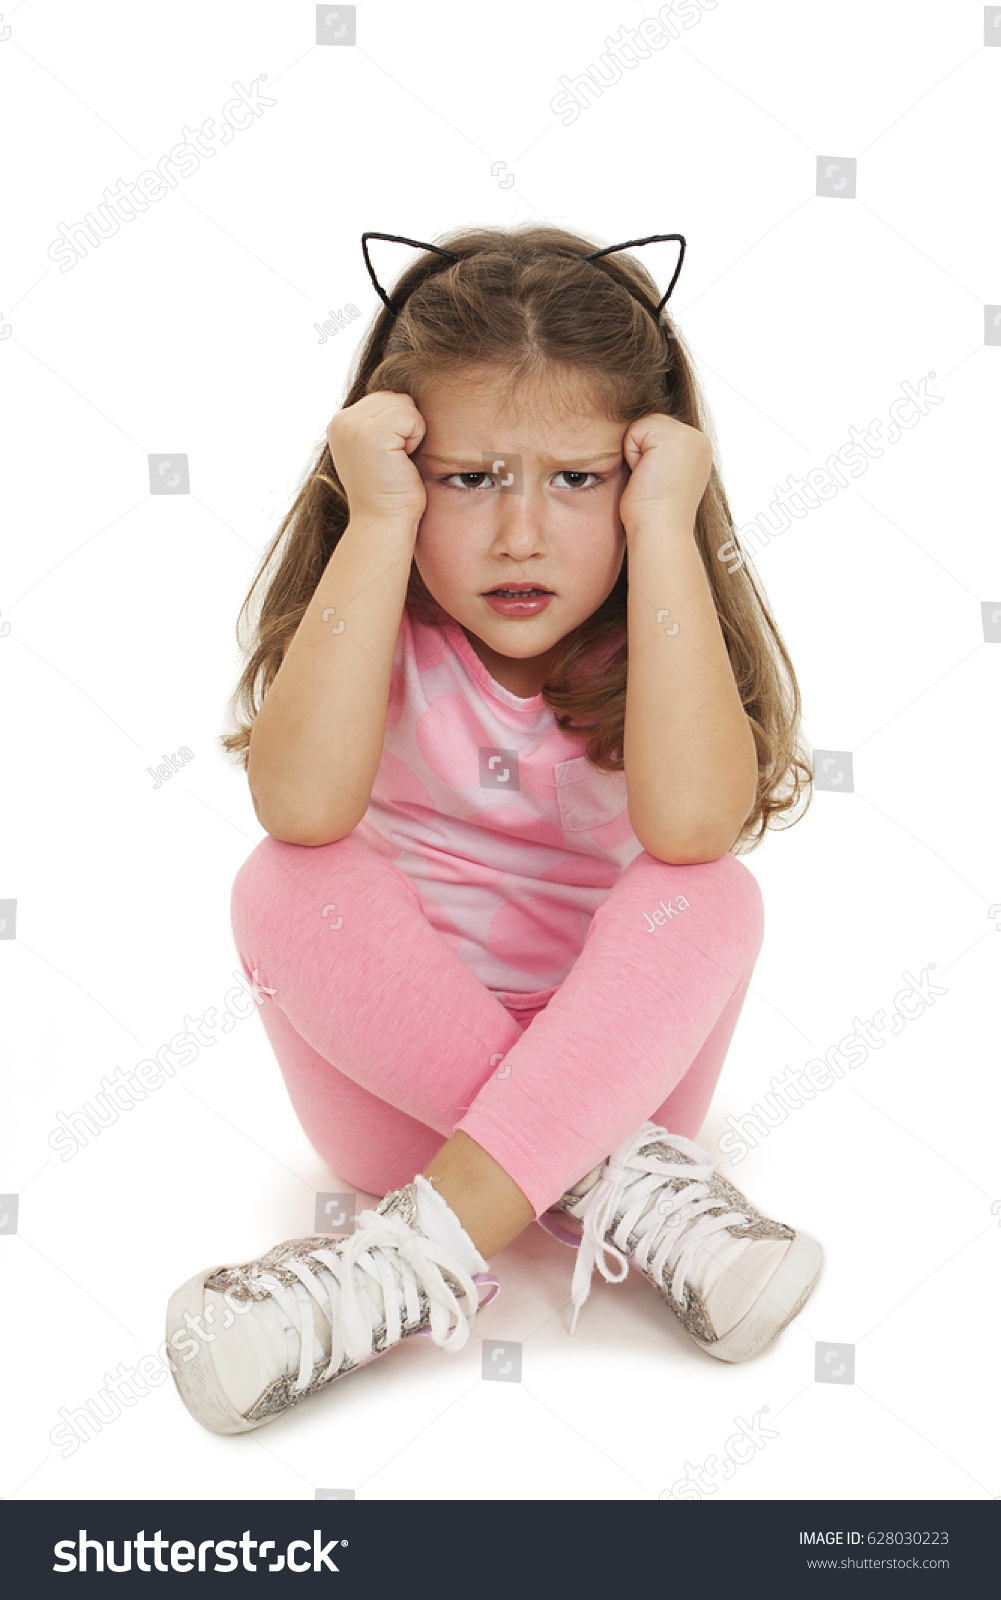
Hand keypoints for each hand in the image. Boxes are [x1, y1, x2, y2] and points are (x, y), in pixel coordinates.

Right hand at [327, 390, 427, 525]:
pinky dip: (416, 437)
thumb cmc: (389, 492)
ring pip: (404, 403)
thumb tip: (403, 400)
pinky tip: (403, 460)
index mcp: (340, 423)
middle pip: (395, 397)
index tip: (389, 457)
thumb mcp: (376, 451)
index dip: (398, 427)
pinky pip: (411, 415)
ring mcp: (353, 425)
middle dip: (405, 426)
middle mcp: (341, 421)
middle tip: (395, 460)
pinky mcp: (372, 433)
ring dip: (411, 432)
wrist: (383, 522)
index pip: (384, 399)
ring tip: (398, 460)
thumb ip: (378, 423)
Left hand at [617, 413, 713, 534]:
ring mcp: (689, 435)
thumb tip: (644, 447)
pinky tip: (645, 474)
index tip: (656, 482)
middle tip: (652, 481)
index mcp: (698, 449)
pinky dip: (632, 454)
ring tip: (649, 478)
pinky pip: (635, 430)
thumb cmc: (654, 513)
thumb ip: (661, 454)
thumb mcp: (664, 476)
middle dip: (642, 452)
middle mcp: (699, 439)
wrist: (660, 530)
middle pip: (650, 425)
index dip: (647, 456)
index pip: (658, 432)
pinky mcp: (673, 436)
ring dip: (637, 453)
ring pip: (643, 426)